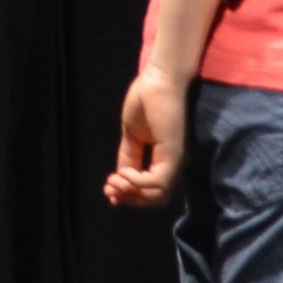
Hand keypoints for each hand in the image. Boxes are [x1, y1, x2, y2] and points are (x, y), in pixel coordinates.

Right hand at [105, 71, 185, 206]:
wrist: (156, 82)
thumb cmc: (145, 104)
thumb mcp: (131, 137)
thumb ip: (128, 159)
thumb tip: (117, 184)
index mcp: (162, 160)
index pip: (150, 191)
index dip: (128, 197)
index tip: (109, 190)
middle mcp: (171, 163)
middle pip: (155, 199)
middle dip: (129, 199)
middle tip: (111, 187)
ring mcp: (174, 159)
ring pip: (159, 195)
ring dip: (132, 193)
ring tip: (116, 179)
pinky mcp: (173, 152)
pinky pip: (159, 182)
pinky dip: (138, 183)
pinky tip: (125, 173)